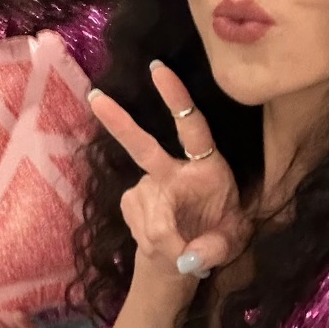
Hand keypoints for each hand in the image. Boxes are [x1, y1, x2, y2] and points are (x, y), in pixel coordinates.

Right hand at [90, 61, 251, 279]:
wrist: (185, 256)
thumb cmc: (218, 235)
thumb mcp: (232, 244)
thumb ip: (216, 249)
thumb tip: (189, 257)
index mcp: (206, 167)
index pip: (192, 127)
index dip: (177, 99)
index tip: (159, 70)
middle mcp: (174, 170)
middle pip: (142, 145)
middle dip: (118, 122)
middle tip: (96, 97)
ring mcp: (148, 185)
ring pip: (148, 211)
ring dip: (162, 238)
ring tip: (179, 251)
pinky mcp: (131, 201)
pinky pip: (137, 222)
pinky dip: (151, 240)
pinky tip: (160, 243)